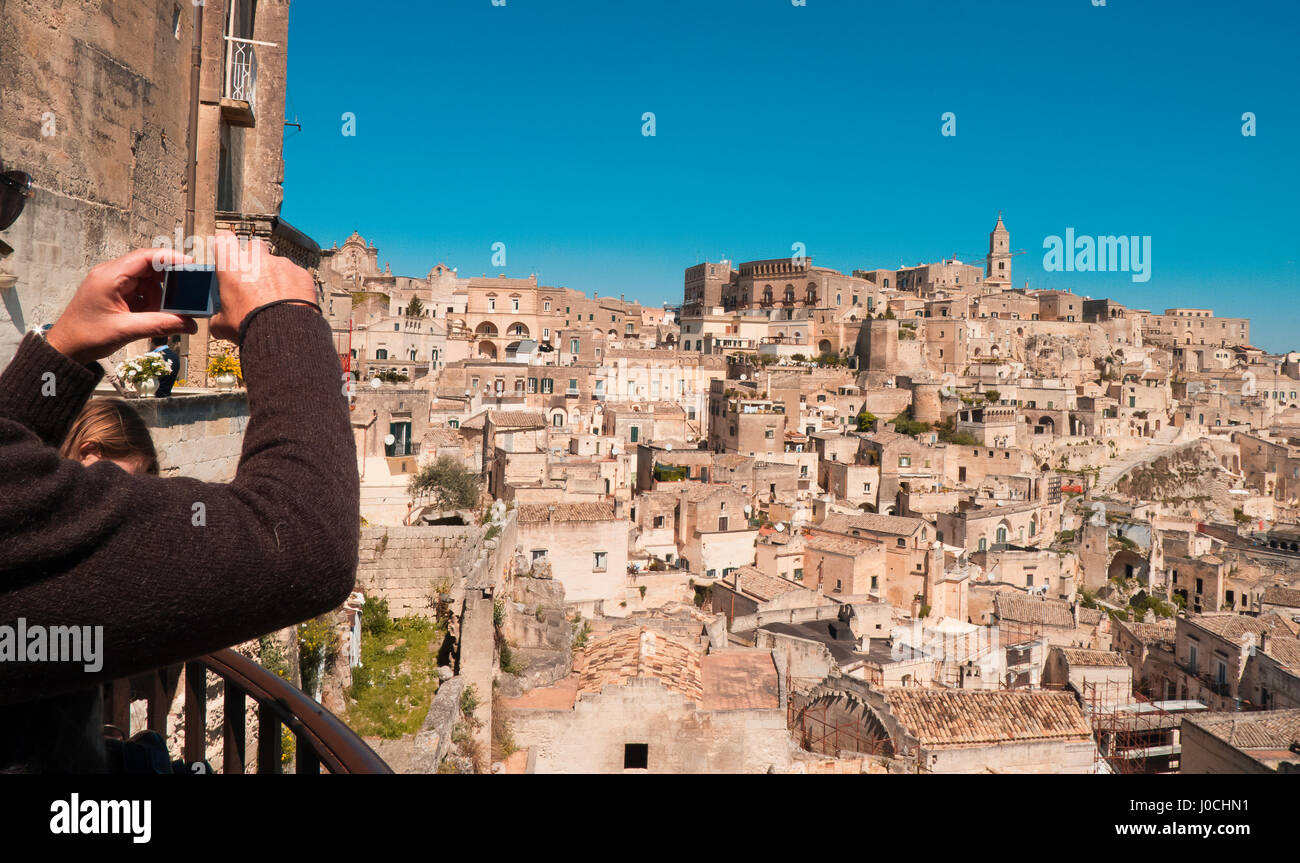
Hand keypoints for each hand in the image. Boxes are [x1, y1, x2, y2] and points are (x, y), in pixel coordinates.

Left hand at [45, 248, 197, 364]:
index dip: (170, 258)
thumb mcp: (126, 331)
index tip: (191, 265)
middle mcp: (111, 274)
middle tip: (184, 297)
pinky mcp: (116, 293)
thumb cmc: (86, 337)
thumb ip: (160, 325)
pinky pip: (141, 292)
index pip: (145, 257)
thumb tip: (188, 324)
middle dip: (168, 283)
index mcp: (110, 277)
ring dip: (160, 297)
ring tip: (162, 315)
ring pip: (148, 281)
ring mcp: (113, 283)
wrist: (66, 348)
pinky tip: (152, 317)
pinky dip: (151, 303)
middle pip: (150, 268)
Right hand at [208, 231, 315, 341]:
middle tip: (254, 277)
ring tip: (276, 297)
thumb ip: (219, 316)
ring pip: (277, 263)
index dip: (225, 245)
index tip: (228, 253)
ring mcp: (282, 264)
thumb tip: (217, 323)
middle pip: (254, 247)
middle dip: (254, 258)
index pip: (223, 239)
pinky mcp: (302, 273)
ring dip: (276, 275)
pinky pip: (296, 275)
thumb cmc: (250, 325)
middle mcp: (258, 259)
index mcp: (233, 265)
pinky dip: (294, 285)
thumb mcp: (223, 324)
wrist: (284, 333)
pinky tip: (292, 301)